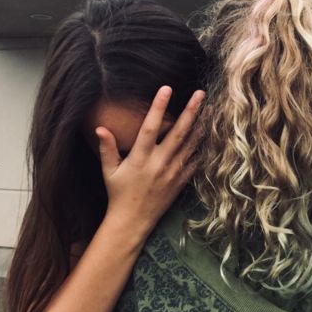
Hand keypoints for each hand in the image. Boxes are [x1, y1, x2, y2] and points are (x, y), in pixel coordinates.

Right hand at [97, 87, 204, 234]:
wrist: (132, 221)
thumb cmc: (118, 194)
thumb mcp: (108, 171)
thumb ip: (107, 148)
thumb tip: (100, 128)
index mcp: (139, 158)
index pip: (150, 127)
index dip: (158, 107)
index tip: (166, 89)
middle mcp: (158, 164)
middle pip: (178, 133)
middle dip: (190, 111)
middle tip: (200, 93)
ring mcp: (172, 173)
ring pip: (190, 145)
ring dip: (201, 125)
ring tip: (210, 108)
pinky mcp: (180, 182)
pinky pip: (195, 162)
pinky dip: (203, 148)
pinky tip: (211, 134)